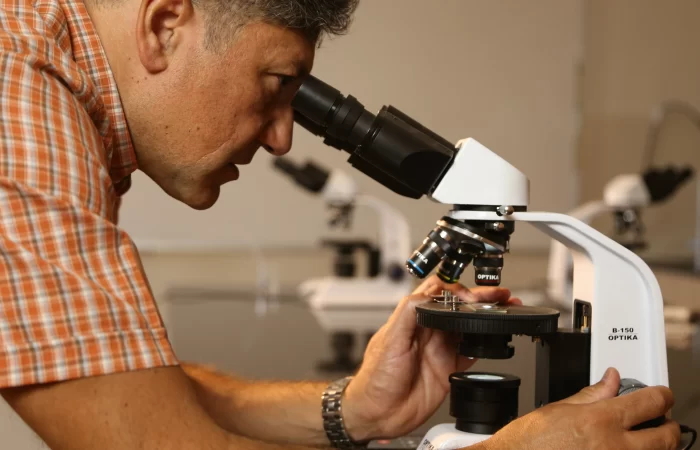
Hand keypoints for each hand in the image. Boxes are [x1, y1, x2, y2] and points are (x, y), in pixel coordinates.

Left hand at [342, 275, 521, 440]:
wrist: (378, 413)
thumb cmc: (375, 379)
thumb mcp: (389, 341)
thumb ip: (408, 314)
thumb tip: (428, 294)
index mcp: (414, 320)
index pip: (438, 293)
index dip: (457, 290)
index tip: (471, 297)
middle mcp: (429, 332)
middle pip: (459, 307)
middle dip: (480, 299)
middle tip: (499, 295)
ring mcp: (439, 350)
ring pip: (468, 327)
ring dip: (486, 319)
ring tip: (504, 311)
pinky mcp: (448, 370)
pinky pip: (471, 354)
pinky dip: (485, 347)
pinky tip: (494, 341)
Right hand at [483, 368, 679, 449]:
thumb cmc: (528, 443)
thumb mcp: (557, 409)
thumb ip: (591, 395)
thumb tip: (610, 380)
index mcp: (601, 421)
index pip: (650, 402)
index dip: (661, 395)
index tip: (661, 394)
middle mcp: (615, 447)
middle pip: (666, 436)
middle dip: (668, 425)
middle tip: (662, 419)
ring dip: (657, 446)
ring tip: (646, 438)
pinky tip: (624, 449)